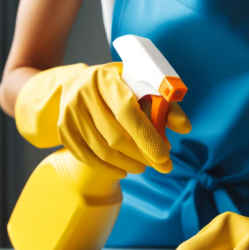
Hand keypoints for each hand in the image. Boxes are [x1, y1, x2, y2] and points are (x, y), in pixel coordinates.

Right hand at [15, 62, 190, 177]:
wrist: (78, 83)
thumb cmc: (120, 87)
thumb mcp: (142, 87)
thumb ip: (166, 106)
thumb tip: (185, 127)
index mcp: (106, 79)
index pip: (127, 111)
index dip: (147, 137)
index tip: (165, 157)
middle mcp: (83, 94)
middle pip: (115, 137)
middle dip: (143, 155)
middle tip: (162, 165)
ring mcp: (69, 113)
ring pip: (102, 151)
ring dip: (129, 164)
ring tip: (145, 166)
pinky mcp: (63, 130)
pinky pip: (87, 157)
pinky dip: (109, 169)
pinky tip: (124, 170)